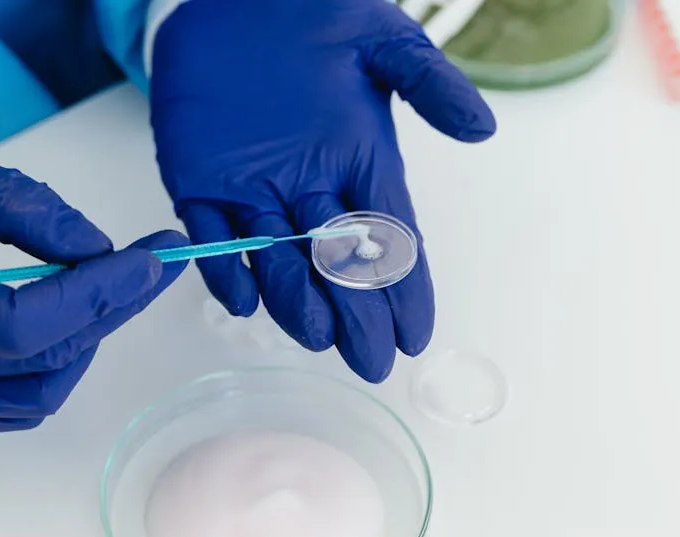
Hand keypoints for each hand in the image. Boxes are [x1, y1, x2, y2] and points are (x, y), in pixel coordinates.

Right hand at [0, 140, 187, 432]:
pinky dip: (50, 370)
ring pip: (35, 397)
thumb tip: (100, 248)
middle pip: (40, 361)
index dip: (96, 294)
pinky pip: (10, 410)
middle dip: (108, 311)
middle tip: (150, 268)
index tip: (149, 260)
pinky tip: (63, 328)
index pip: (23, 324)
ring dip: (83, 347)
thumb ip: (30, 208)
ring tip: (102, 294)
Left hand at [151, 0, 494, 381]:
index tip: (417, 336)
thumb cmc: (311, 12)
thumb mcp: (380, 40)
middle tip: (372, 359)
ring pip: (277, 259)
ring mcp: (252, 188)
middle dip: (357, 313)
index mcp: (357, 162)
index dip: (404, 289)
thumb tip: (482, 129)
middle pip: (337, 264)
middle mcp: (309, 187)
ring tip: (317, 335)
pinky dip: (224, 265)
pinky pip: (211, 234)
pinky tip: (242, 299)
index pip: (388, 237)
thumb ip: (428, 83)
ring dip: (296, 299)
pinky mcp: (197, 180)